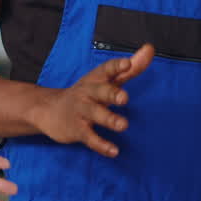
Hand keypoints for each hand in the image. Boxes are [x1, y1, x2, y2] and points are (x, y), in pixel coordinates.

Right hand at [32, 44, 153, 157]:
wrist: (50, 110)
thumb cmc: (88, 92)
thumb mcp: (107, 79)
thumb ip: (131, 67)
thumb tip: (150, 49)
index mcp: (96, 78)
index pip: (107, 69)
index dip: (117, 66)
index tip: (128, 63)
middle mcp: (88, 92)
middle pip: (100, 91)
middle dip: (111, 93)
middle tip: (125, 98)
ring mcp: (81, 111)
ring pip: (94, 114)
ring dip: (109, 119)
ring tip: (123, 125)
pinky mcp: (77, 129)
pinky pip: (89, 137)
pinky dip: (101, 145)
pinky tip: (113, 151)